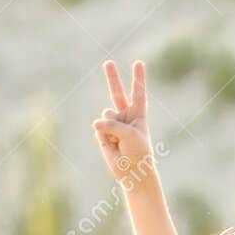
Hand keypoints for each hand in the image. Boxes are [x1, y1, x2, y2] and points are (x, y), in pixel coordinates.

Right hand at [92, 59, 155, 182]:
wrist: (132, 172)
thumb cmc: (138, 153)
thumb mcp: (130, 134)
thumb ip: (112, 124)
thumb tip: (95, 124)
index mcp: (138, 115)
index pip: (138, 93)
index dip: (138, 78)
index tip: (139, 63)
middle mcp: (126, 116)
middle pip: (117, 93)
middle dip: (113, 78)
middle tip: (108, 62)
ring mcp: (114, 124)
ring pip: (106, 114)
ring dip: (111, 127)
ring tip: (119, 141)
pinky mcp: (103, 133)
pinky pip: (99, 128)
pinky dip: (105, 136)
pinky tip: (112, 145)